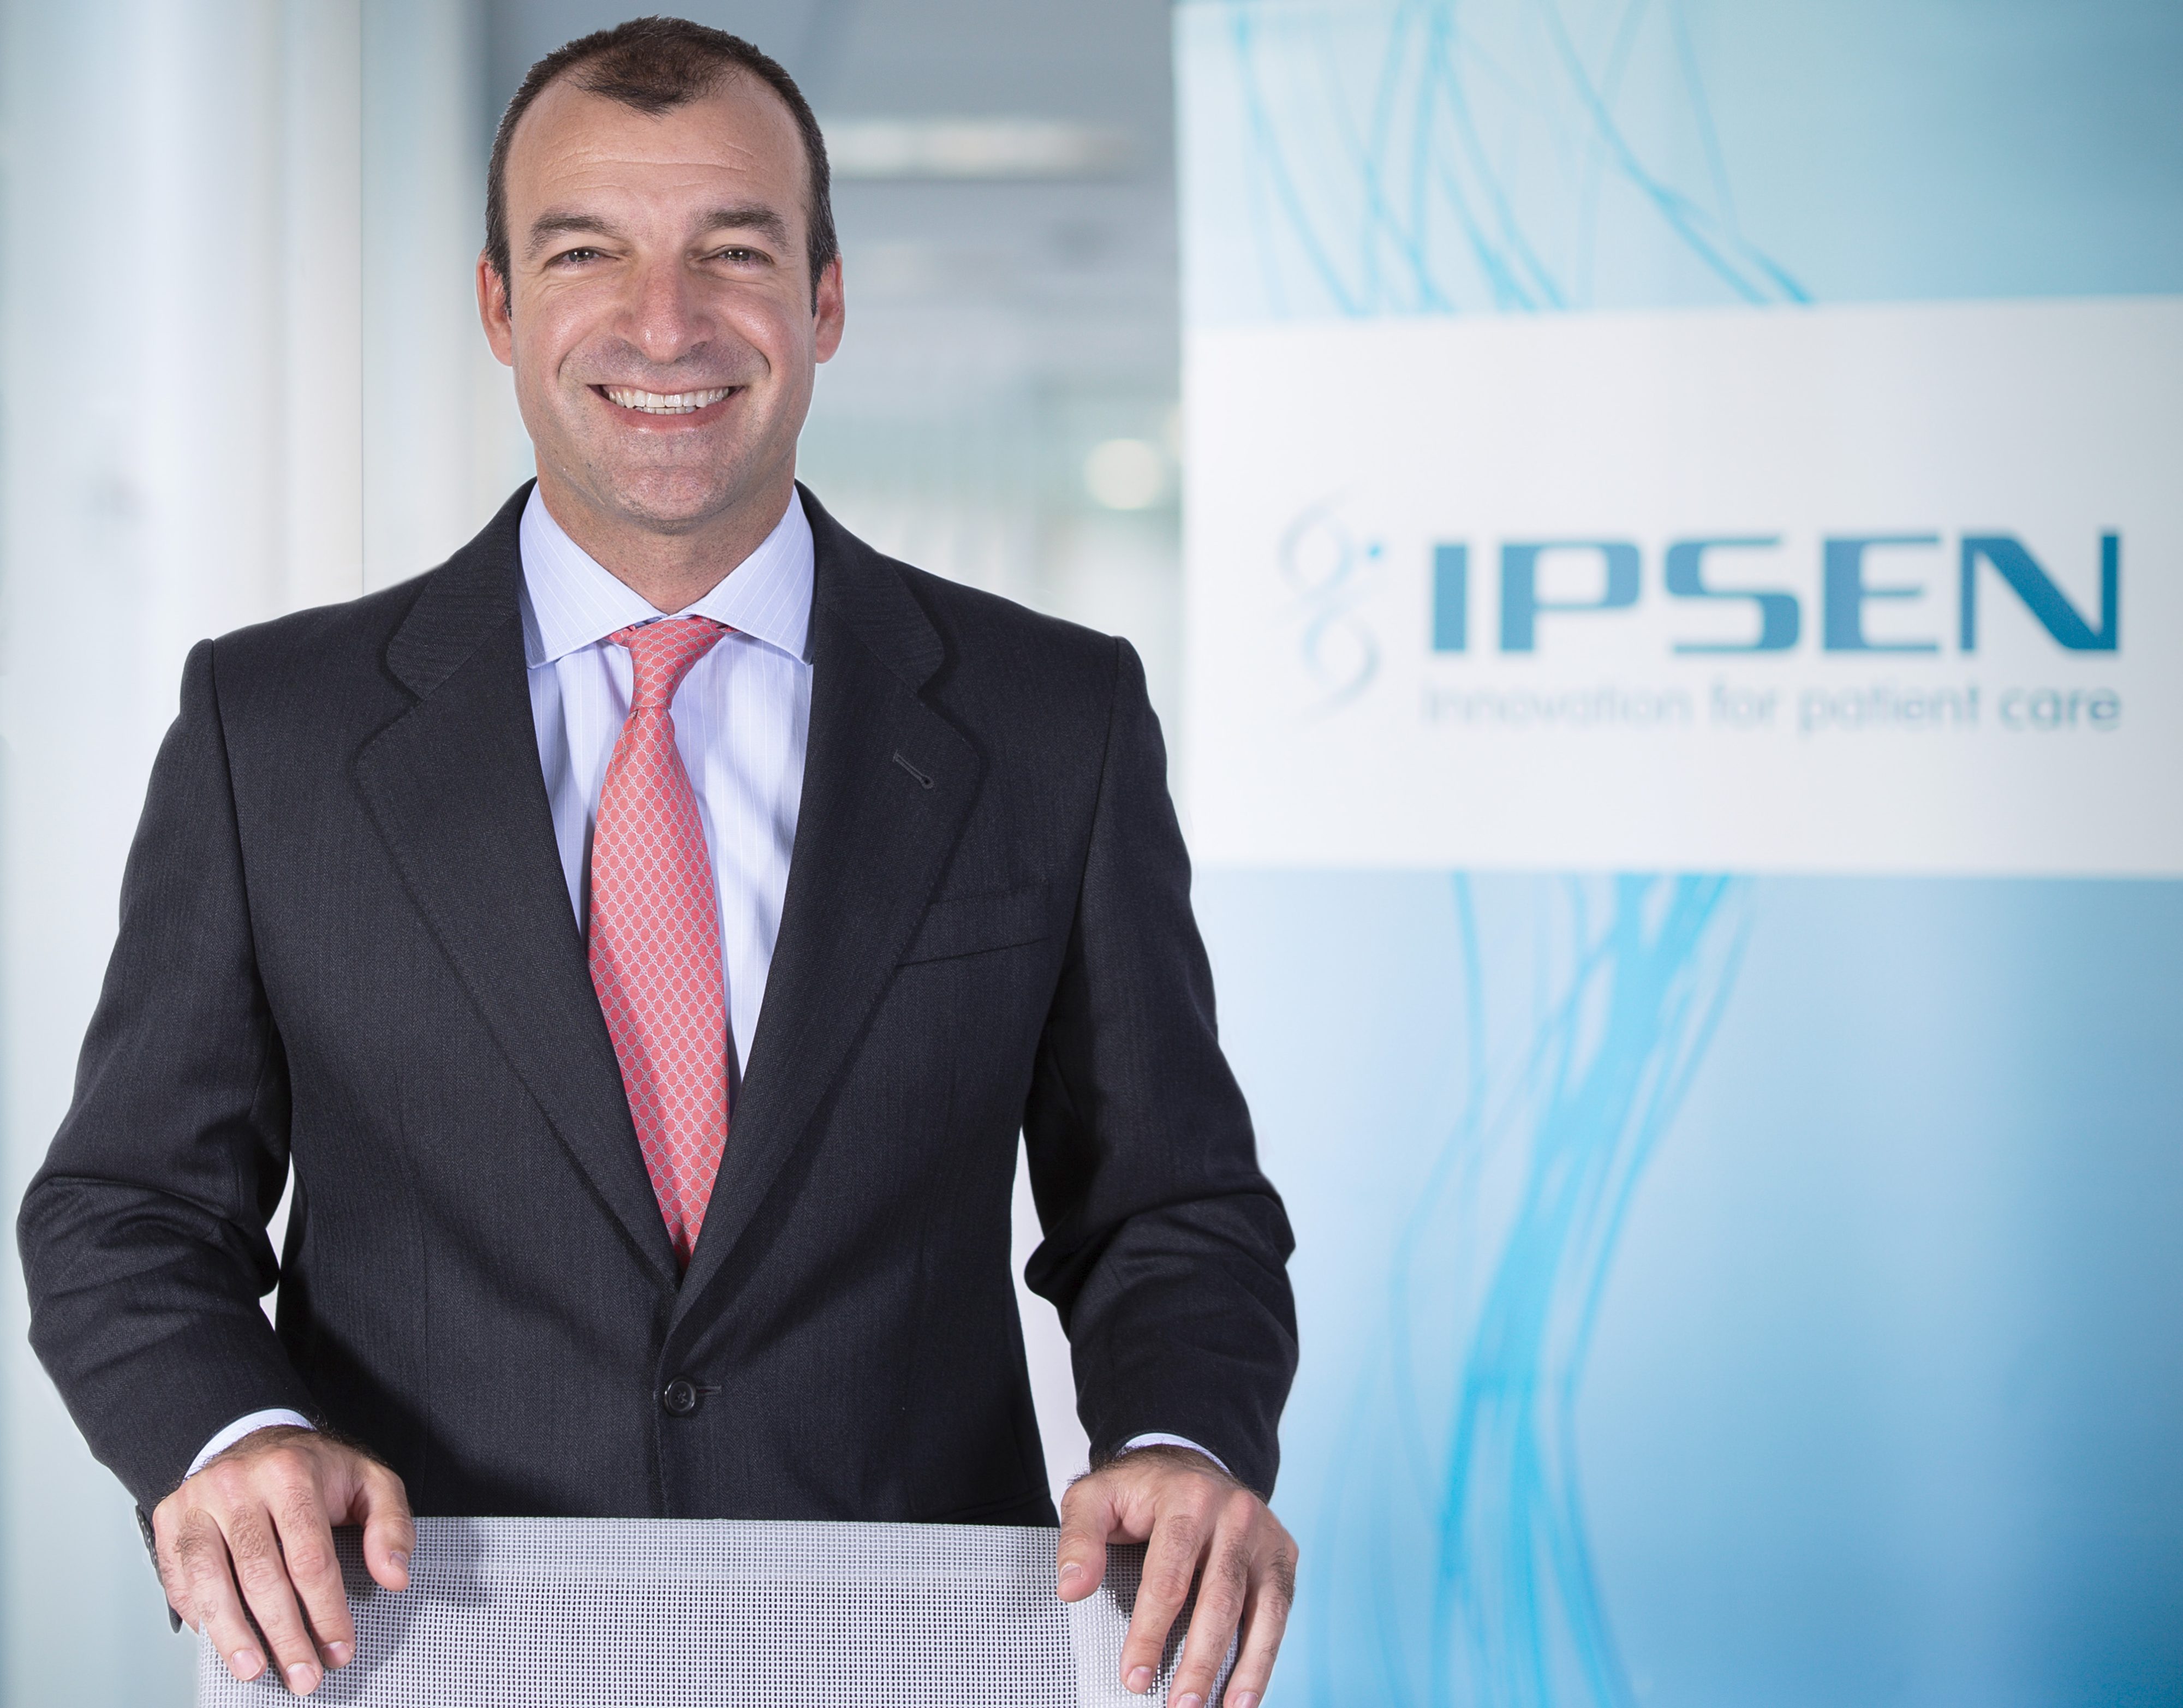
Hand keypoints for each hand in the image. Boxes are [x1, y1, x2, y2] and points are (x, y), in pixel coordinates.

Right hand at [150, 1425, 412, 1694]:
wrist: (257, 1437)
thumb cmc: (317, 1470)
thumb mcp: (371, 1482)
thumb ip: (391, 1524)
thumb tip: (394, 1575)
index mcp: (292, 1473)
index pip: (310, 1558)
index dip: (326, 1612)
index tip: (339, 1649)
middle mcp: (239, 1484)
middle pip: (261, 1575)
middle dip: (285, 1635)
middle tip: (303, 1675)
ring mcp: (198, 1500)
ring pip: (211, 1581)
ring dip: (233, 1635)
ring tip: (254, 1670)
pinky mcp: (169, 1517)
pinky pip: (178, 1575)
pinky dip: (197, 1612)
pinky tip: (219, 1640)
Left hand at [1057, 1445, 1296, 1707]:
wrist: (1191, 1466)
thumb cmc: (1140, 1493)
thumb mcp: (1095, 1499)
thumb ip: (1079, 1539)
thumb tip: (1071, 1588)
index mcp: (1186, 1498)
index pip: (1169, 1575)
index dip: (1150, 1631)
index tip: (1133, 1676)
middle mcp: (1234, 1513)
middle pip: (1219, 1599)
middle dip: (1199, 1661)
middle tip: (1178, 1706)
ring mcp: (1265, 1535)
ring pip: (1260, 1611)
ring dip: (1241, 1669)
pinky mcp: (1283, 1554)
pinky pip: (1279, 1612)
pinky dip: (1265, 1657)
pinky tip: (1247, 1695)